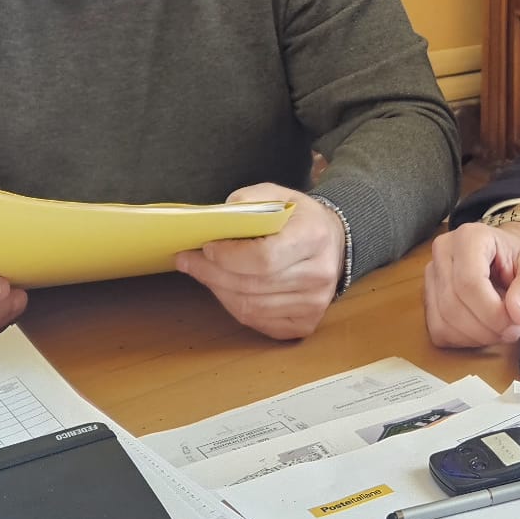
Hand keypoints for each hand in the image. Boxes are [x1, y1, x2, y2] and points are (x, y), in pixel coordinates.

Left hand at [174, 184, 345, 339]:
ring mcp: (315, 303)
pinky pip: (258, 321)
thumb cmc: (298, 218)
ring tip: (201, 273)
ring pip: (250, 307)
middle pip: (252, 285)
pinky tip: (223, 288)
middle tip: (187, 260)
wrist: (333, 241)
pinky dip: (233, 305)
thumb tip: (214, 223)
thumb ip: (247, 202)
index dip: (229, 257)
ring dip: (218, 290)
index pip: (264, 258)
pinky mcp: (306, 323)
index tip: (206, 247)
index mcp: (314, 236)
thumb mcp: (276, 195)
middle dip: (212, 273)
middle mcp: (320, 274)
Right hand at [422, 220, 519, 348]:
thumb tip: (518, 314)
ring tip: (499, 329)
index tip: (516, 323)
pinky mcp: (428, 296)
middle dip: (486, 328)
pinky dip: (462, 339)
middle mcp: (444, 251)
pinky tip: (482, 331)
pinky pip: (438, 329)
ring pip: (443, 320)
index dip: (492, 312)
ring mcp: (431, 274)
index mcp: (470, 237)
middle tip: (511, 330)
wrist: (505, 254)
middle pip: (453, 304)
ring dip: (475, 336)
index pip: (469, 282)